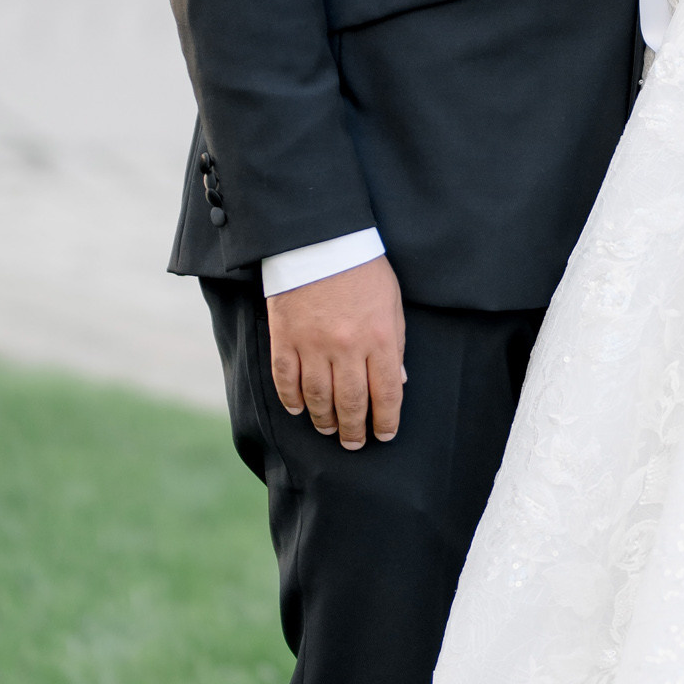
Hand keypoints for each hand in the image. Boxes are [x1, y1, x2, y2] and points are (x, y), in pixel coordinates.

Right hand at [268, 255, 406, 450]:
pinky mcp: (285, 338)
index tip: (384, 435)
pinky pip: (286, 380)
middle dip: (355, 430)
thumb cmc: (363, 268)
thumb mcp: (392, 303)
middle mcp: (347, 347)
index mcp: (379, 338)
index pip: (387, 392)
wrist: (319, 239)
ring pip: (318, 397)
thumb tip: (398, 382)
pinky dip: (292, 399)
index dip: (387, 420)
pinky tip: (298, 410)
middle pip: (352, 403)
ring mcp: (312, 345)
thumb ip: (396, 343)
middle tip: (354, 444)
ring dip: (325, 420)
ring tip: (330, 430)